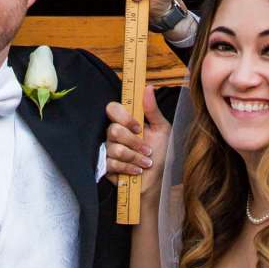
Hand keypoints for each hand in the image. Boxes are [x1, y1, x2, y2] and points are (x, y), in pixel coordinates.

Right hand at [105, 84, 166, 198]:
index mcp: (126, 121)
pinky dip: (129, 167)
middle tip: (147, 149)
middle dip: (134, 142)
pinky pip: (112, 163)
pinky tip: (138, 170)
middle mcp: (115, 133)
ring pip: (115, 149)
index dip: (124, 117)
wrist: (156, 180)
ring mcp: (109, 149)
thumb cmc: (160, 153)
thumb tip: (148, 87)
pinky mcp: (106, 166)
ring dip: (135, 157)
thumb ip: (153, 110)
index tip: (139, 127)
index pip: (112, 109)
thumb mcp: (162, 129)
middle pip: (113, 130)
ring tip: (146, 162)